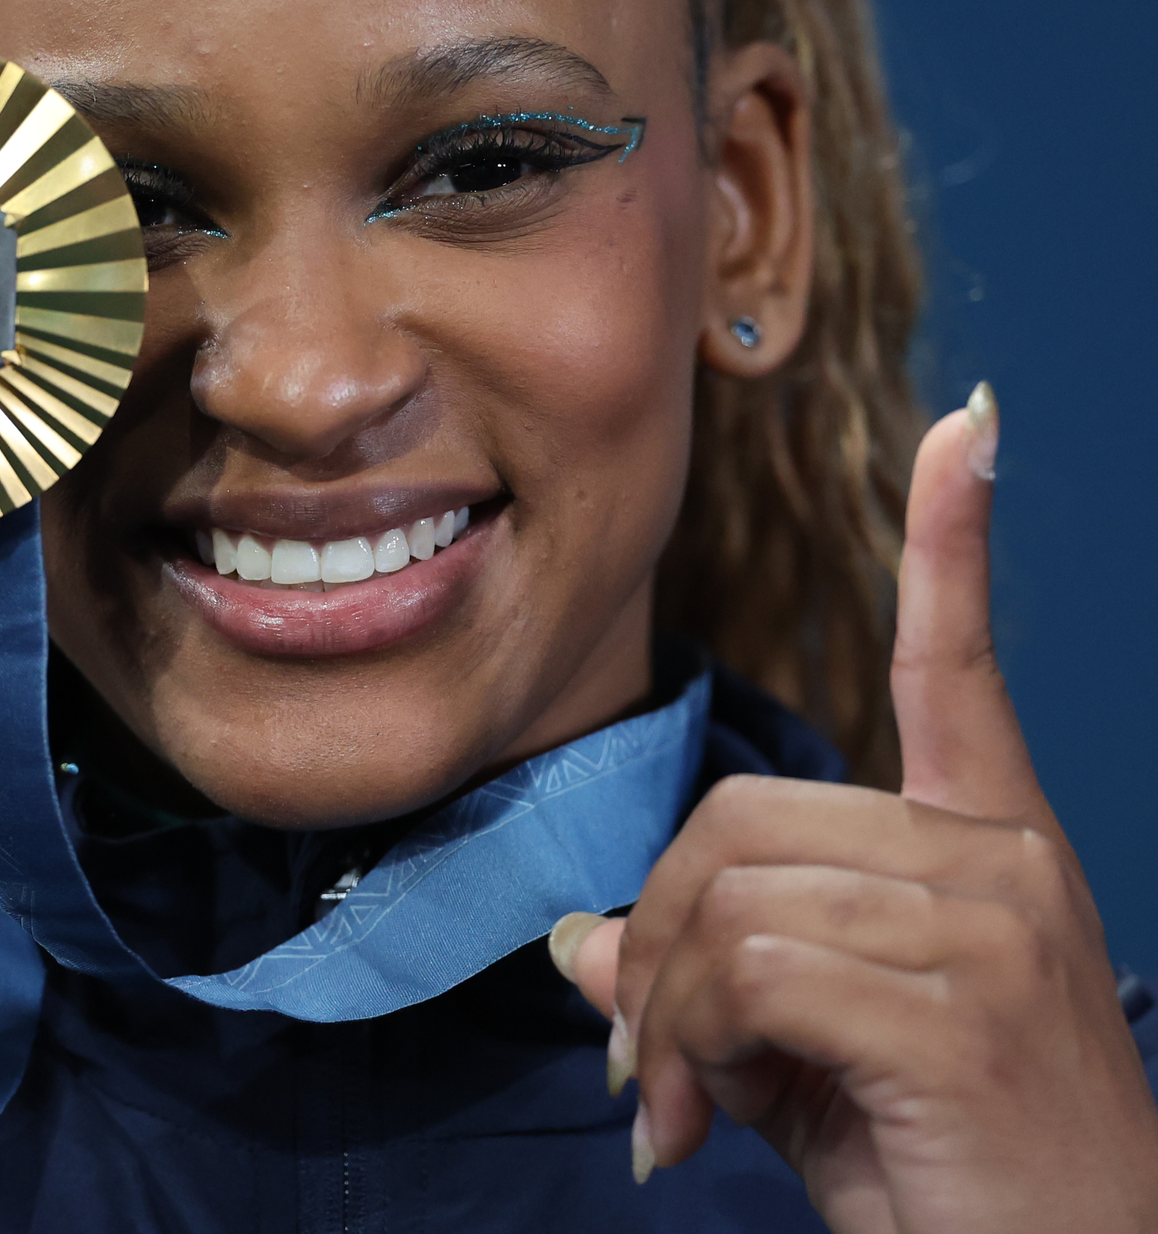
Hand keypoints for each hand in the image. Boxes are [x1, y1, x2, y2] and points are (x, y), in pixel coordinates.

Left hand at [551, 388, 1157, 1231]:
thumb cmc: (940, 1171)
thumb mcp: (802, 1056)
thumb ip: (707, 978)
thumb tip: (582, 941)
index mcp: (988, 849)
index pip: (959, 669)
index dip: (952, 545)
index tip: (967, 425)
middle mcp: (1003, 861)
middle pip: (737, 814)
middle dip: (659, 938)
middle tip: (651, 1053)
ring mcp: (992, 923)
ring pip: (729, 893)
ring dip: (667, 1010)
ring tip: (678, 1101)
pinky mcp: (957, 1003)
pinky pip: (748, 966)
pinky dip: (690, 1044)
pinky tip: (700, 1124)